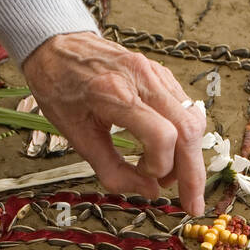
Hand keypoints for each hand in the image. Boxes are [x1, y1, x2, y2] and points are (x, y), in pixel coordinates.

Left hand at [22, 32, 206, 215]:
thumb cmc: (59, 88)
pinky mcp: (162, 74)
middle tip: (191, 204)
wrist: (56, 45)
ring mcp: (156, 73)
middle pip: (189, 130)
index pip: (162, 136)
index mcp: (115, 94)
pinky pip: (185, 110)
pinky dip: (183, 137)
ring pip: (193, 120)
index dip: (161, 167)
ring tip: (167, 175)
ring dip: (189, 156)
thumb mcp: (75, 135)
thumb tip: (149, 191)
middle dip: (194, 173)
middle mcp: (143, 79)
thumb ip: (112, 169)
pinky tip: (166, 151)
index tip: (147, 179)